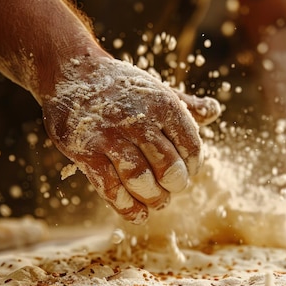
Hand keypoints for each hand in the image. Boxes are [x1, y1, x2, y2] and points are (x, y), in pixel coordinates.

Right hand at [42, 56, 220, 223]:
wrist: (71, 72)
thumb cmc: (121, 87)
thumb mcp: (156, 90)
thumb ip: (186, 105)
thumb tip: (214, 110)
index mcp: (162, 103)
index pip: (191, 145)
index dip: (193, 165)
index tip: (188, 172)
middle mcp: (138, 118)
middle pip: (167, 167)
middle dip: (174, 185)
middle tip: (171, 190)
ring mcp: (110, 136)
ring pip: (140, 180)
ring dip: (152, 199)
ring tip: (157, 203)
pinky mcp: (86, 152)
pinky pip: (110, 188)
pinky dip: (126, 206)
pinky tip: (137, 213)